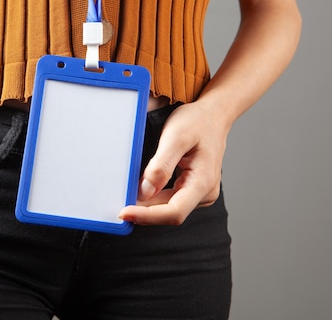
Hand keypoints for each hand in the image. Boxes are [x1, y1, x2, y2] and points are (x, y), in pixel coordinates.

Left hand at [119, 102, 228, 224]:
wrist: (213, 114)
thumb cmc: (198, 122)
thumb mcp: (176, 137)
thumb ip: (161, 166)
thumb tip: (145, 192)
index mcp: (204, 182)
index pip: (174, 212)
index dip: (148, 216)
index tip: (125, 213)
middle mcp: (205, 192)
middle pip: (170, 212)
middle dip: (144, 211)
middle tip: (119, 205)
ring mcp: (200, 192)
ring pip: (169, 208)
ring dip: (148, 206)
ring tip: (127, 198)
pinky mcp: (192, 188)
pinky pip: (170, 199)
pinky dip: (154, 198)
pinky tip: (141, 192)